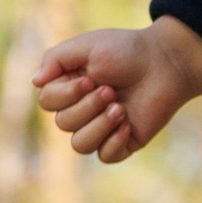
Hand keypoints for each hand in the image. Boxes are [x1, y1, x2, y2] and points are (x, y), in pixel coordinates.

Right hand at [36, 16, 201, 163]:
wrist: (166, 63)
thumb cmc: (126, 50)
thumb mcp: (87, 46)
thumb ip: (55, 58)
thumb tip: (35, 82)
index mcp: (69, 87)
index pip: (47, 103)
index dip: (65, 95)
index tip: (89, 79)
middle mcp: (81, 110)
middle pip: (63, 124)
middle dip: (87, 107)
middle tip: (111, 90)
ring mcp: (101, 128)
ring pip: (80, 145)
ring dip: (99, 126)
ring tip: (120, 108)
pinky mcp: (122, 142)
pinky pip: (105, 156)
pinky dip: (114, 142)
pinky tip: (127, 125)